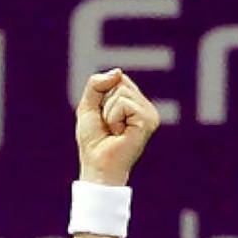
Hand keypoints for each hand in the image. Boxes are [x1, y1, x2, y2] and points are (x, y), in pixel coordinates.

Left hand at [75, 70, 158, 185]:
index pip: (118, 79)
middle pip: (120, 82)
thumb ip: (97, 84)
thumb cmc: (94, 141)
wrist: (98, 166)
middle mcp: (146, 108)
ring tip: (114, 131)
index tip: (104, 118)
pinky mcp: (148, 120)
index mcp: (136, 104)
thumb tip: (118, 72)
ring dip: (109, 113)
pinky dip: (113, 117)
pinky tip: (119, 133)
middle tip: (108, 126)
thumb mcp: (88, 106)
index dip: (103, 96)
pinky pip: (123, 103)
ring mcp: (149, 114)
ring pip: (121, 92)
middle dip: (105, 104)